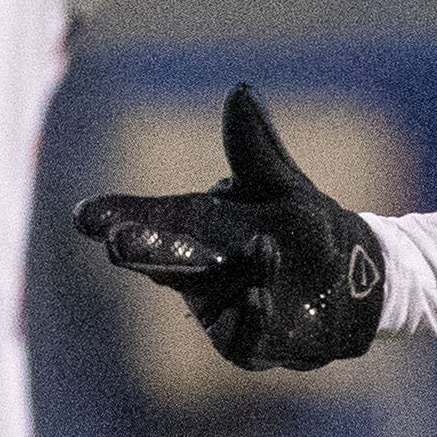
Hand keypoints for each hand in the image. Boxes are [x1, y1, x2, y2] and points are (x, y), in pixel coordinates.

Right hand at [72, 86, 387, 371]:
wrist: (351, 282)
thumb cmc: (301, 227)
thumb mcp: (280, 183)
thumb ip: (255, 147)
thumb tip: (241, 91)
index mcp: (197, 229)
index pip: (151, 220)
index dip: (117, 217)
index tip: (84, 216)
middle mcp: (200, 271)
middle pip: (164, 260)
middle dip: (144, 252)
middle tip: (117, 243)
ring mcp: (221, 310)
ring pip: (208, 297)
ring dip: (220, 277)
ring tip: (261, 245)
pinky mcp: (251, 345)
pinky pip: (242, 339)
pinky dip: (248, 318)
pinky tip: (259, 295)